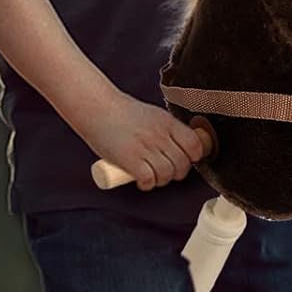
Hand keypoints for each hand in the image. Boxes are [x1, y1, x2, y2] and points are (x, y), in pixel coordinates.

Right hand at [87, 92, 211, 190]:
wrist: (96, 107)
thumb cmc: (121, 112)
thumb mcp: (152, 115)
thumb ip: (166, 130)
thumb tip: (180, 147)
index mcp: (167, 122)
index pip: (195, 144)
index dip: (194, 157)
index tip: (187, 160)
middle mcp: (159, 135)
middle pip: (182, 163)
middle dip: (177, 173)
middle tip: (167, 172)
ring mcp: (145, 147)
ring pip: (167, 174)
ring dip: (161, 180)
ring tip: (153, 176)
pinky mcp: (130, 159)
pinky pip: (148, 179)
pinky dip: (147, 184)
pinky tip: (141, 180)